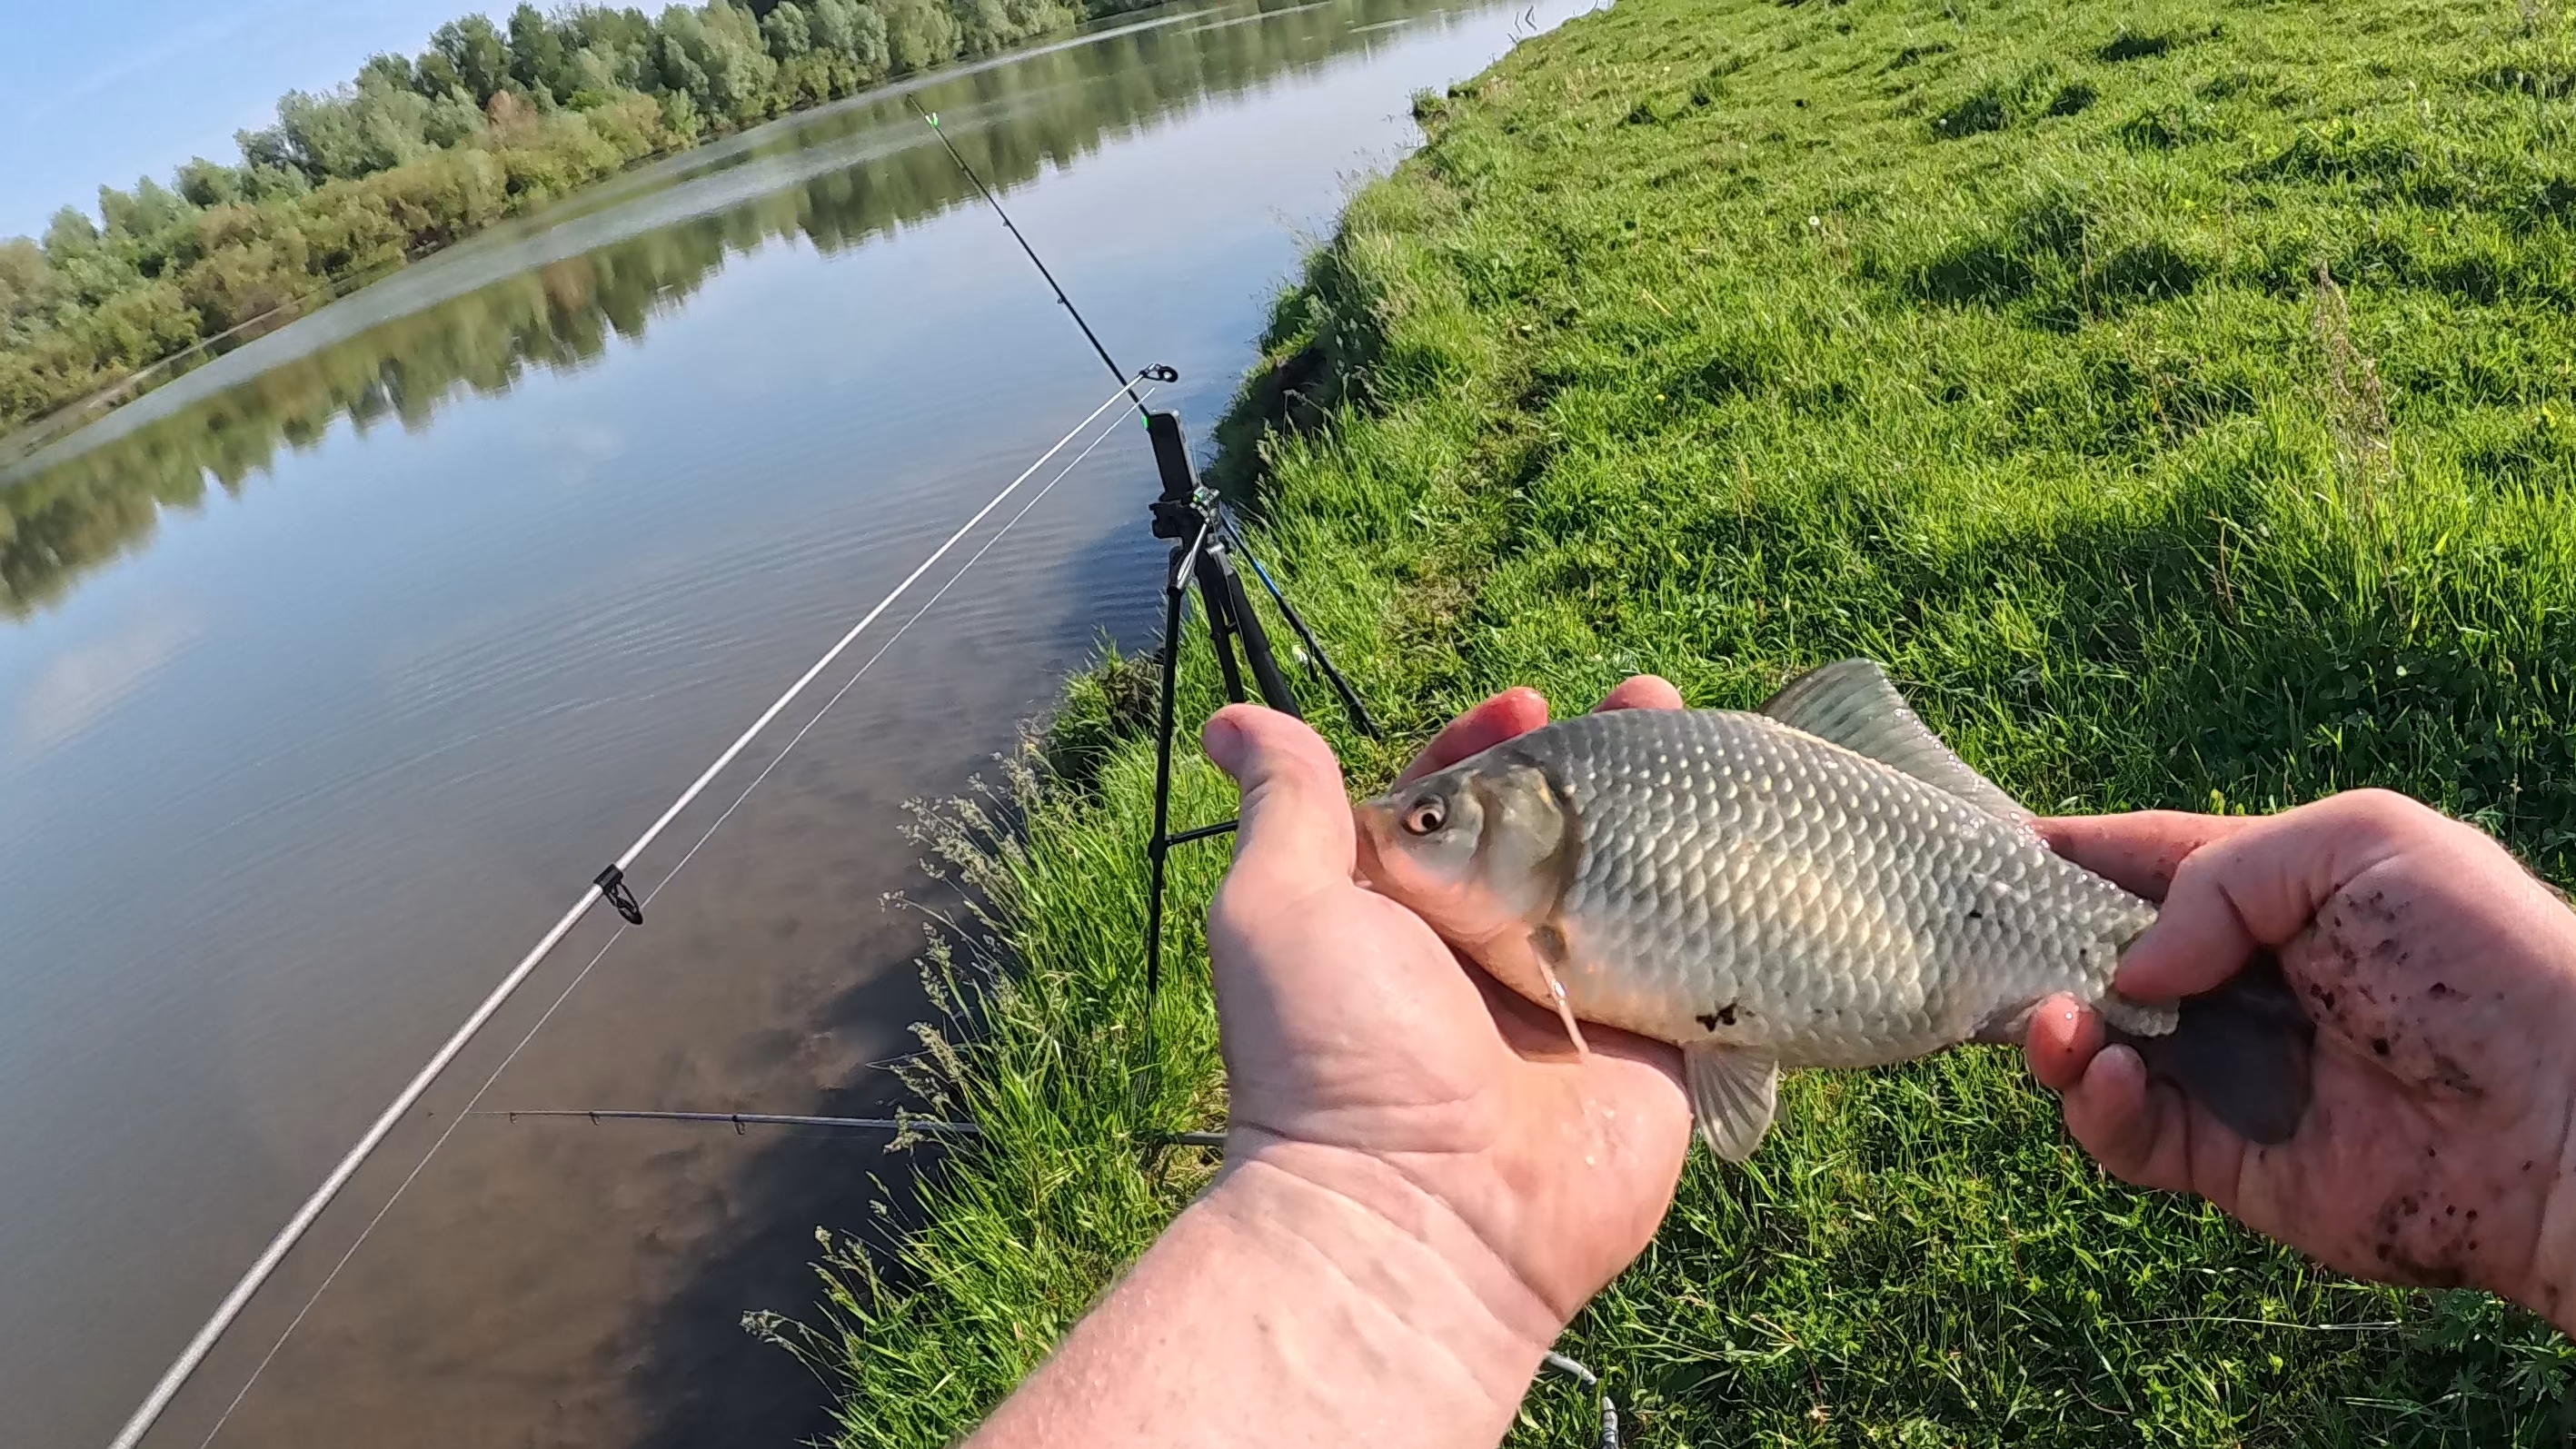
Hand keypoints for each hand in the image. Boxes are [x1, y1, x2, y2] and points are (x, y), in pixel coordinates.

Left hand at [1199, 678, 1691, 1331]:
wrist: (1425, 1215)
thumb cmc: (1332, 1056)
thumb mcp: (1280, 908)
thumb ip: (1284, 808)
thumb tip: (1233, 723)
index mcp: (1402, 912)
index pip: (1453, 799)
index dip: (1489, 744)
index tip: (1523, 700)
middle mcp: (1488, 951)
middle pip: (1558, 830)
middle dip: (1601, 763)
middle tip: (1648, 704)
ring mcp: (1577, 998)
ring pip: (1638, 883)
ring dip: (1676, 814)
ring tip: (1711, 749)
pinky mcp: (1655, 1045)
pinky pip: (1705, 962)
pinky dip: (1735, 903)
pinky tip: (1764, 840)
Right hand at [2024, 790, 2575, 1326]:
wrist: (2562, 1122)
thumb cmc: (2479, 959)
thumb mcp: (2357, 845)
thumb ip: (2219, 877)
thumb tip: (2133, 971)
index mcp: (2275, 895)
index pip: (2146, 864)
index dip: (2066, 857)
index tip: (1982, 854)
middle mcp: (2242, 985)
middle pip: (2100, 962)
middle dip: (2036, 951)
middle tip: (1982, 950)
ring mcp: (2231, 1076)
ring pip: (2093, 1052)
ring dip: (2050, 1033)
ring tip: (2053, 1024)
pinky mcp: (2229, 1166)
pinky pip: (2128, 1137)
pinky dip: (2094, 1107)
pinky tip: (2105, 1076)